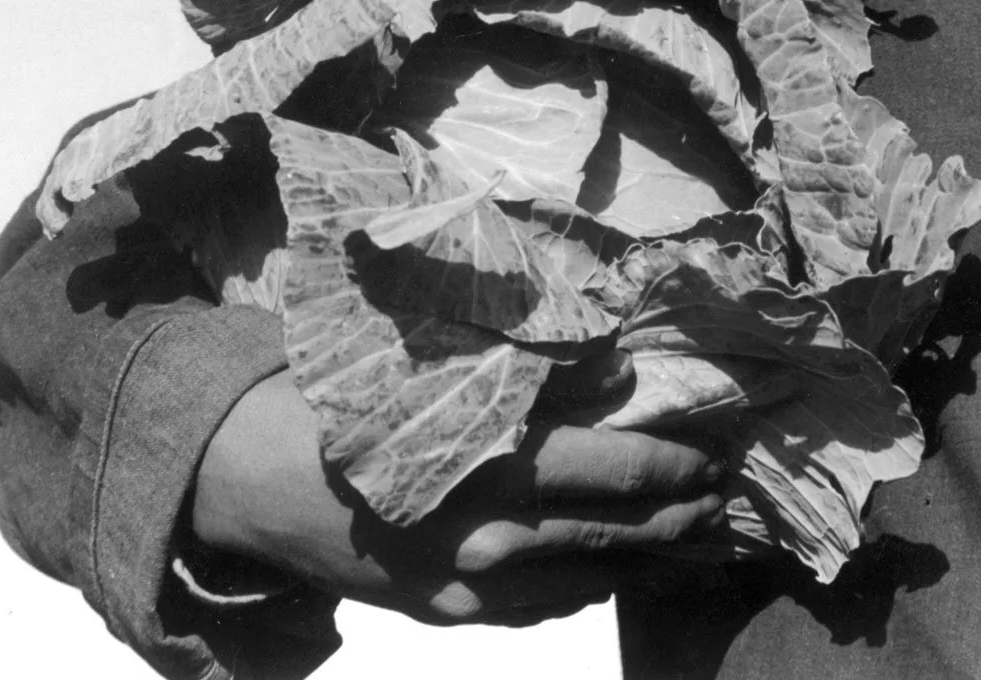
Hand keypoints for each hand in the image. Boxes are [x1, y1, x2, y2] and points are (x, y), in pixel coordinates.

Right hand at [190, 370, 723, 624]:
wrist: (256, 475)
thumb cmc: (360, 399)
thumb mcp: (450, 370)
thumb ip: (543, 377)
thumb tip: (627, 372)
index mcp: (496, 465)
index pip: (617, 469)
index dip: (677, 465)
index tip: (719, 454)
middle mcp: (489, 535)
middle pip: (614, 534)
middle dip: (680, 521)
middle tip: (725, 503)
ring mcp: (468, 585)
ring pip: (585, 581)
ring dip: (648, 562)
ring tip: (696, 541)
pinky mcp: (446, 610)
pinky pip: (537, 608)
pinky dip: (586, 588)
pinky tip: (616, 571)